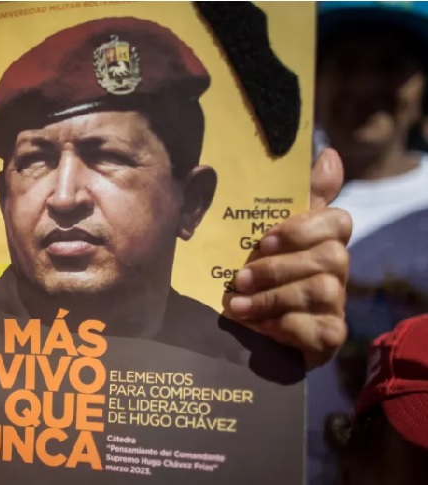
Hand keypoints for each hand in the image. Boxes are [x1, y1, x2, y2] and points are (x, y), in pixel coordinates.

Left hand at [224, 148, 351, 369]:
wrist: (256, 331)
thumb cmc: (262, 275)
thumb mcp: (269, 236)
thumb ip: (296, 199)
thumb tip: (329, 155)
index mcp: (324, 240)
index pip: (337, 221)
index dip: (301, 229)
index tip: (264, 241)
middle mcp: (337, 270)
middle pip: (328, 257)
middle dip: (277, 268)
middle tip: (239, 279)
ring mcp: (337, 304)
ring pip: (320, 290)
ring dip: (272, 298)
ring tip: (237, 306)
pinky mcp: (331, 335)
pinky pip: (317, 328)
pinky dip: (283, 327)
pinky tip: (258, 327)